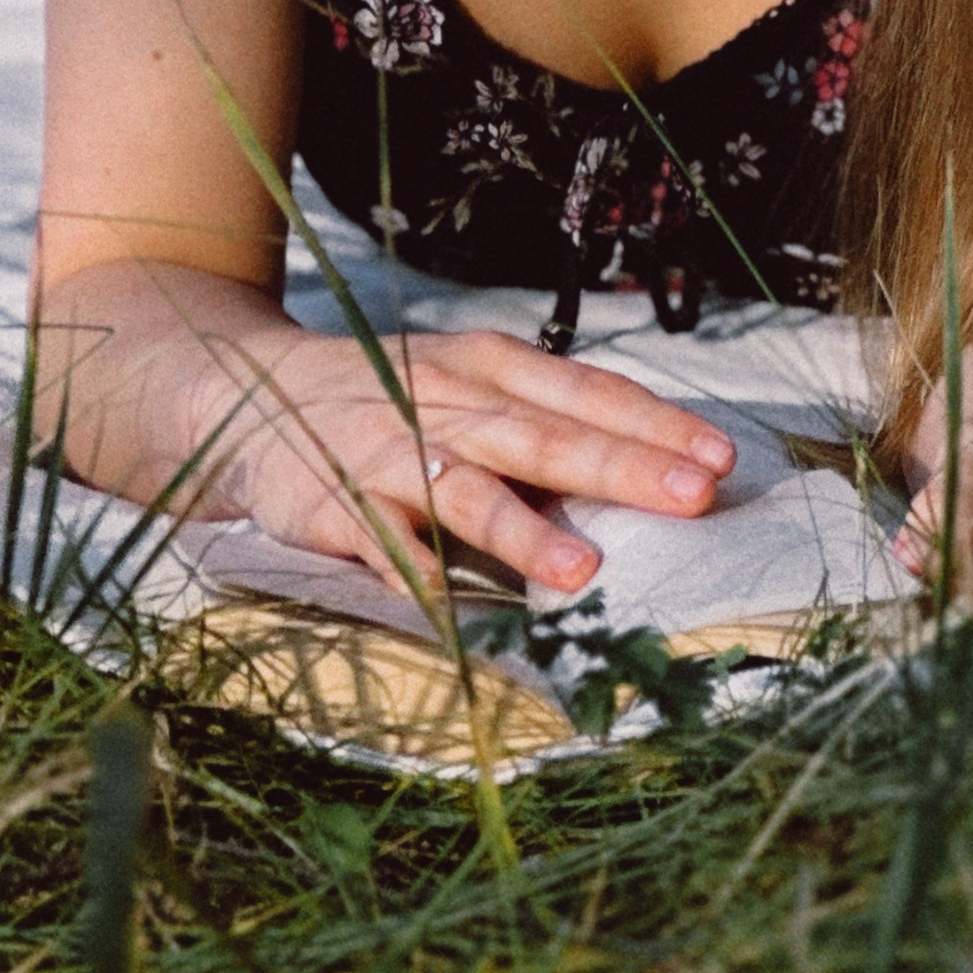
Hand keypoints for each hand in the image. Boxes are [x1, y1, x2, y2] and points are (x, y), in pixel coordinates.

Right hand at [199, 322, 737, 595]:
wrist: (252, 388)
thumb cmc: (391, 394)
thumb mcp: (468, 384)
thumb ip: (540, 420)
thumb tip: (646, 467)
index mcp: (490, 366)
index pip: (587, 391)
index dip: (654, 423)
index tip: (720, 456)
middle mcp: (445, 400)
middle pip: (545, 436)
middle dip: (623, 467)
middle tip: (694, 496)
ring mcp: (387, 452)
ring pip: (466, 490)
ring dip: (525, 532)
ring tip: (584, 568)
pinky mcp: (333, 506)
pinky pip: (382, 544)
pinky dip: (418, 573)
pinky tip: (455, 606)